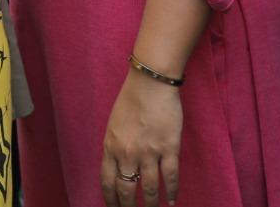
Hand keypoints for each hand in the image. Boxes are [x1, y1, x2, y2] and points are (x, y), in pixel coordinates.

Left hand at [101, 70, 182, 206]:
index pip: (107, 181)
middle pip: (126, 189)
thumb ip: (115, 146)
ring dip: (151, 204)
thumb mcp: (113, 125)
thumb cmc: (130, 100)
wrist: (150, 84)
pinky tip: (172, 202)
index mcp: (110, 146)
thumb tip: (119, 166)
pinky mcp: (168, 149)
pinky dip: (171, 193)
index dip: (111, 199)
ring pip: (148, 188)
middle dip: (128, 206)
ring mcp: (148, 152)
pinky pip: (169, 177)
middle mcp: (127, 153)